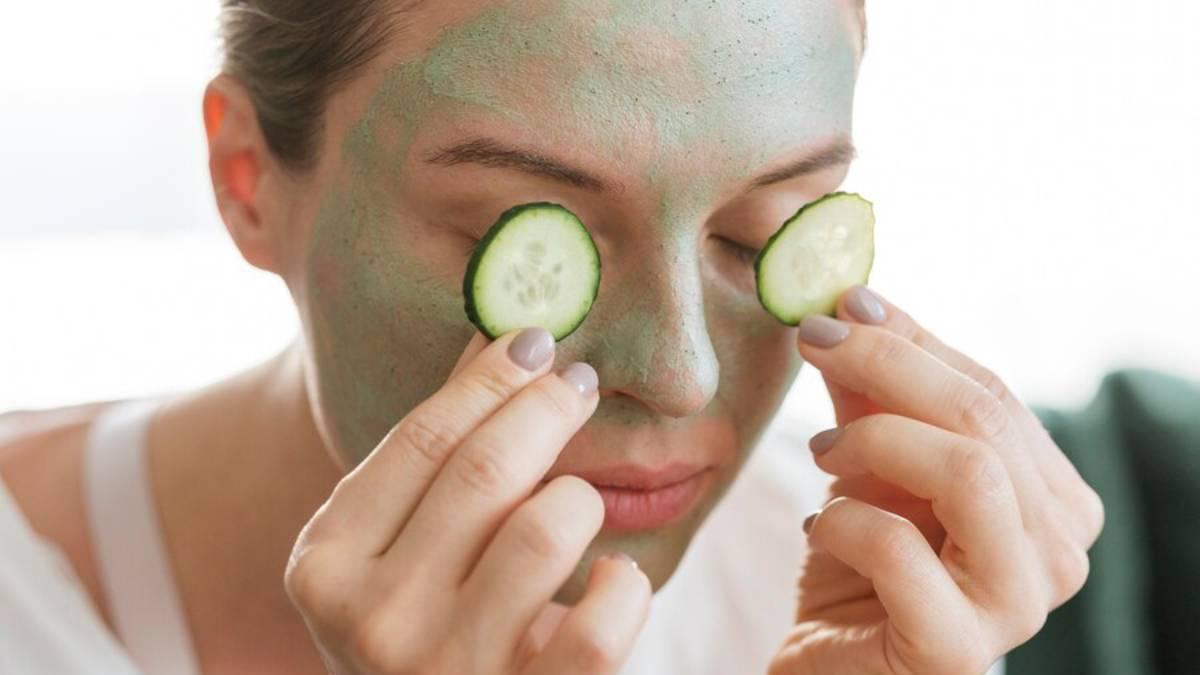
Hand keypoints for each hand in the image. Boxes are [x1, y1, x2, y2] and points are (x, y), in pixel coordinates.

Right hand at [284, 328, 650, 673]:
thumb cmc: (413, 631)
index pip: (423, 437)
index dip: (489, 379)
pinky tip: (612, 576)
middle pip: (486, 470)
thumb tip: (494, 338)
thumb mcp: (390, 549)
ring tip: (578, 502)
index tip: (534, 342)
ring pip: (544, 530)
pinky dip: (623, 587)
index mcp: (326, 564)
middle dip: (546, 408)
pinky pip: (599, 626)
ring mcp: (444, 669)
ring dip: (578, 499)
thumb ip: (431, 452)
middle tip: (578, 384)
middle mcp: (373, 619)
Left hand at [770, 286, 1104, 674]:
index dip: (913, 340)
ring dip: (876, 438)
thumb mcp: (871, 460)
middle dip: (888, 363)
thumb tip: (856, 301)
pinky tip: (819, 526)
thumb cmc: (861, 564)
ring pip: (969, 472)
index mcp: (1052, 499)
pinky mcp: (956, 649)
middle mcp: (1057, 553)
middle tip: (814, 338)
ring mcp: (1017, 606)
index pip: (991, 393)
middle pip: (984, 421)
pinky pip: (899, 549)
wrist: (832, 661)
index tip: (843, 304)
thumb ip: (875, 388)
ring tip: (820, 449)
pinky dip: (843, 521)